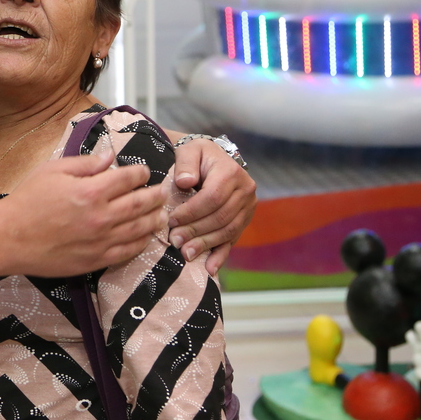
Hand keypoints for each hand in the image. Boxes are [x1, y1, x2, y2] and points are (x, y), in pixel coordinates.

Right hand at [1, 151, 165, 277]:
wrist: (9, 238)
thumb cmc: (27, 200)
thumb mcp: (53, 170)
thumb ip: (85, 163)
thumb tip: (109, 157)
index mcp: (91, 191)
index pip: (128, 178)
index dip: (140, 172)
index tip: (144, 171)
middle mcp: (101, 217)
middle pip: (141, 203)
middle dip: (155, 195)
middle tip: (163, 191)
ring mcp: (100, 241)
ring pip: (140, 229)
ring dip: (155, 219)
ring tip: (161, 214)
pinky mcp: (95, 260)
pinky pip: (127, 252)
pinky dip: (141, 243)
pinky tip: (145, 236)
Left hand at [167, 138, 255, 273]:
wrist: (212, 160)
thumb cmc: (196, 156)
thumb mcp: (188, 151)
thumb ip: (185, 164)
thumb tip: (185, 182)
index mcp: (231, 172)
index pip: (212, 197)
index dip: (192, 212)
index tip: (171, 220)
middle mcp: (245, 190)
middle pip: (220, 217)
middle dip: (196, 231)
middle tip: (175, 240)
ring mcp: (248, 207)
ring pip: (227, 231)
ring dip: (205, 244)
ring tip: (185, 253)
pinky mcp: (244, 220)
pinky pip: (233, 240)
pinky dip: (221, 255)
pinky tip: (209, 268)